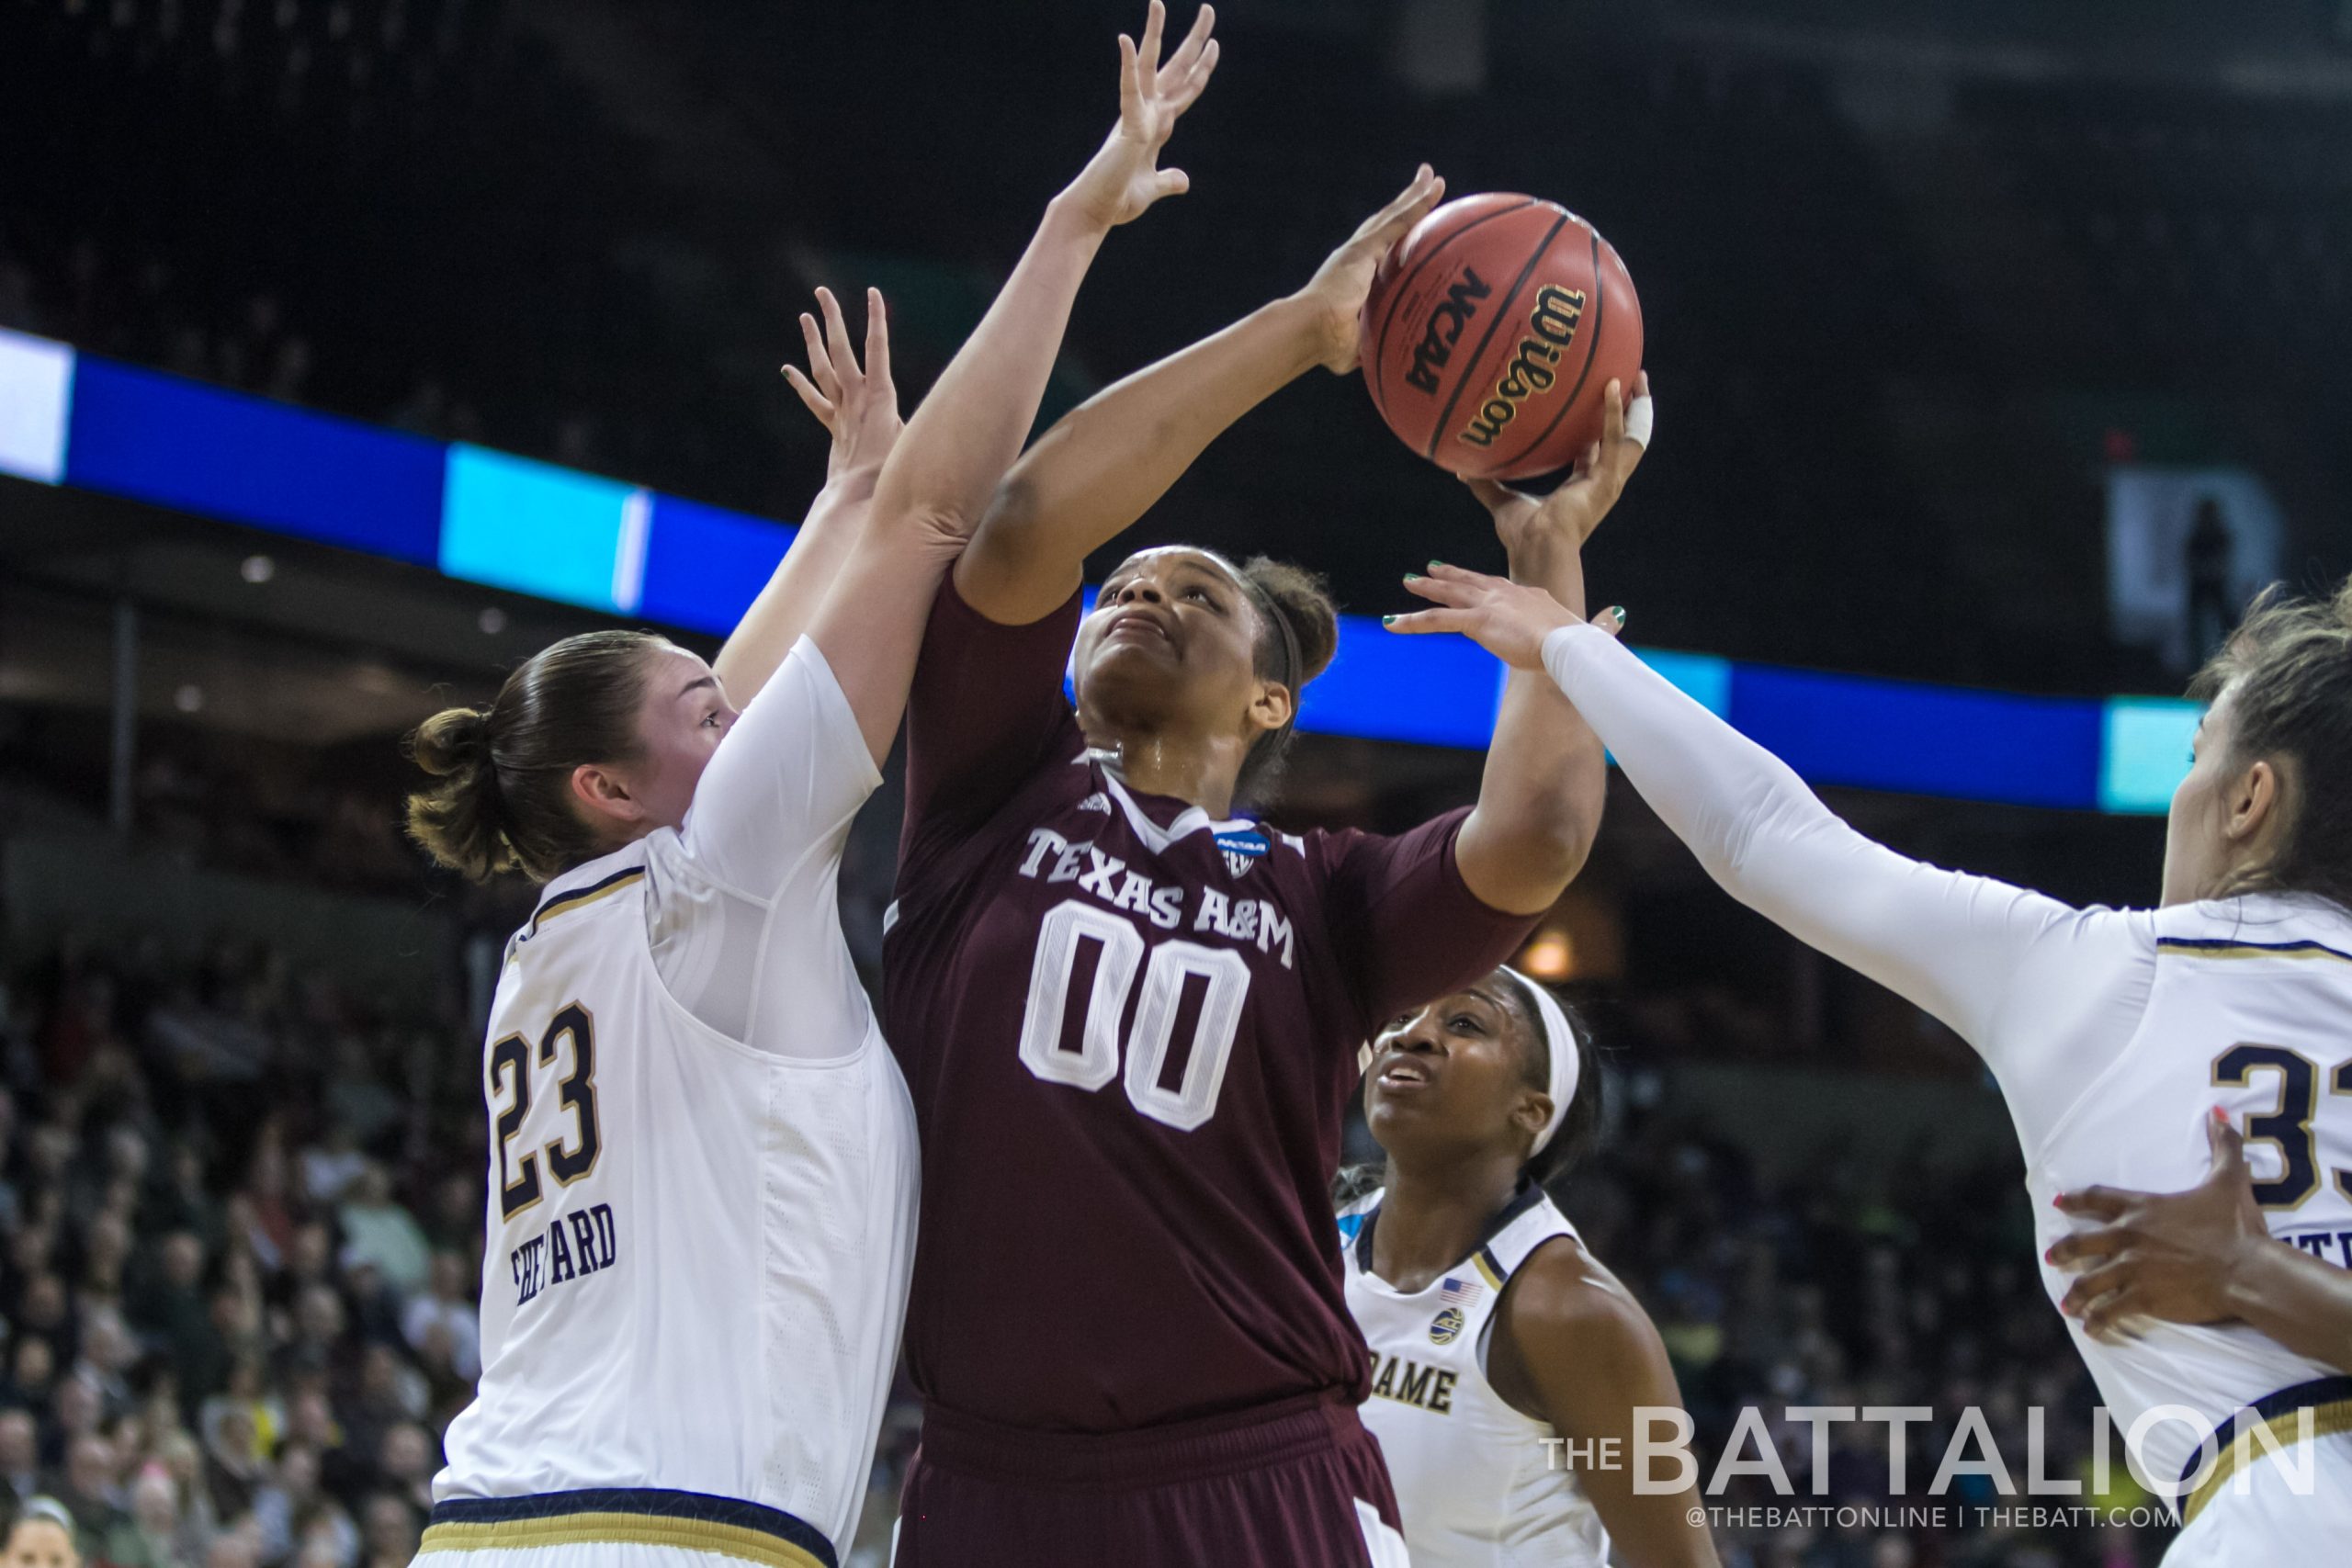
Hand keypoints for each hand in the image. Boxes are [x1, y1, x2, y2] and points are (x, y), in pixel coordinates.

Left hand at [783, 286, 899, 483]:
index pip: (877, 348)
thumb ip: (918, 417)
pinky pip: (814, 400)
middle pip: (841, 350)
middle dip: (833, 318)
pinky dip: (800, 383)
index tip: (873, 293)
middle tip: (822, 291)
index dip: (876, 319)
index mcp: (879, 395)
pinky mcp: (834, 425)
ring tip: (804, 316)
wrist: (858, 495)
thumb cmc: (891, 472)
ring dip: (813, 341)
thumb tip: (939, 406)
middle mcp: (857, 397)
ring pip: (823, 368)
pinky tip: (787, 369)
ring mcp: (842, 410)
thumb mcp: (912, 438)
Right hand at [1060, 2, 1218, 231]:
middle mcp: (1147, 113)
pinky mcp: (1128, 126)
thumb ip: (1168, 179)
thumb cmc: (1117, 199)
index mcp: (1156, 125)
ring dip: (1154, 34)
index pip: (1185, 89)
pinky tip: (1126, 40)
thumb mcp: (1152, 188)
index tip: (1214, 44)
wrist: (1095, 212)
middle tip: (1208, 9)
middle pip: (1175, 68)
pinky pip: (1129, 91)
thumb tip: (1183, 181)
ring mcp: (1138, 116)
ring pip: (1148, 66)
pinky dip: (1127, 66)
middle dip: (1193, 39)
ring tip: (1157, 3)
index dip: (1201, 68)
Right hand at [1294, 165, 1445, 372]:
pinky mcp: (1365, 248)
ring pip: (1394, 215)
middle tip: (1424, 186)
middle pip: (1386, 223)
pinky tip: (1434, 190)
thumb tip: (1381, 365)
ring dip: (1414, 196)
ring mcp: (1360, 249)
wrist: (1311, 329)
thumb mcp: (1352, 347)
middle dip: (1405, 205)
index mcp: (1352, 276)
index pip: (1379, 251)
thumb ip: (1367, 348)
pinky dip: (1417, 206)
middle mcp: (1355, 256)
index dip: (1393, 238)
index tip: (1408, 228)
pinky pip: (1399, 222)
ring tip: (1433, 178)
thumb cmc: (1324, 344)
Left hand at [1382, 562, 1622, 670]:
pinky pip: (1436, 621)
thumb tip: (1617, 616)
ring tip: (1407, 584)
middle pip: (1472, 582)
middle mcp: (1507, 594)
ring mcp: (1490, 606)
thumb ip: (1601, 624)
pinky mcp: (1476, 621)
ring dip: (1426, 591)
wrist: (1569, 645)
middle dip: (1450, 576)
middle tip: (1430, 569)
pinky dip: (1411, 622)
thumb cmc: (1582, 644)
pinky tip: (1391, 624)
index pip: (1503, 588)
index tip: (1474, 581)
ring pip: (1449, 596)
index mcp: (1531, 597)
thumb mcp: (1591, 632)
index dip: (1486, 585)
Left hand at [1467, 372, 1652, 559]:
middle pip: (1627, 440)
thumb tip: (1460, 467)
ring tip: (1637, 376)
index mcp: (1584, 486)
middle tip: (1633, 380)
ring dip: (1639, 407)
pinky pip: (1615, 440)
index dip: (1601, 426)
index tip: (1598, 399)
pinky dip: (1613, 413)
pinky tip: (1610, 387)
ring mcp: (1609, 482)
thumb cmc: (1522, 534)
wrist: (1535, 548)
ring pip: (1635, 438)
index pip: (1599, 450)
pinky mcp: (1607, 481)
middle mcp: (1602, 482)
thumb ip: (1485, 483)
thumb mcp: (1502, 502)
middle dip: (1633, 411)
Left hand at [2048, 1110, 2269, 1342]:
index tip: (2058, 1203)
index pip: (2098, 1199)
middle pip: (2082, 1242)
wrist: (2245, 1269)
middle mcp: (2129, 1237)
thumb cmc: (2235, 1226)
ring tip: (2067, 1305)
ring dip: (2076, 1293)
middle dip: (2064, 1250)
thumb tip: (2220, 1114)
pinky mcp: (2143, 1297)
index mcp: (2142, 1208)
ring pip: (2091, 1281)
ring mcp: (2133, 1269)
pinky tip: (2091, 1329)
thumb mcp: (2228, 1180)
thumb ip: (2222, 1147)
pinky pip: (2111, 1311)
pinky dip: (2098, 1321)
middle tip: (2051, 1257)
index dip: (2076, 1200)